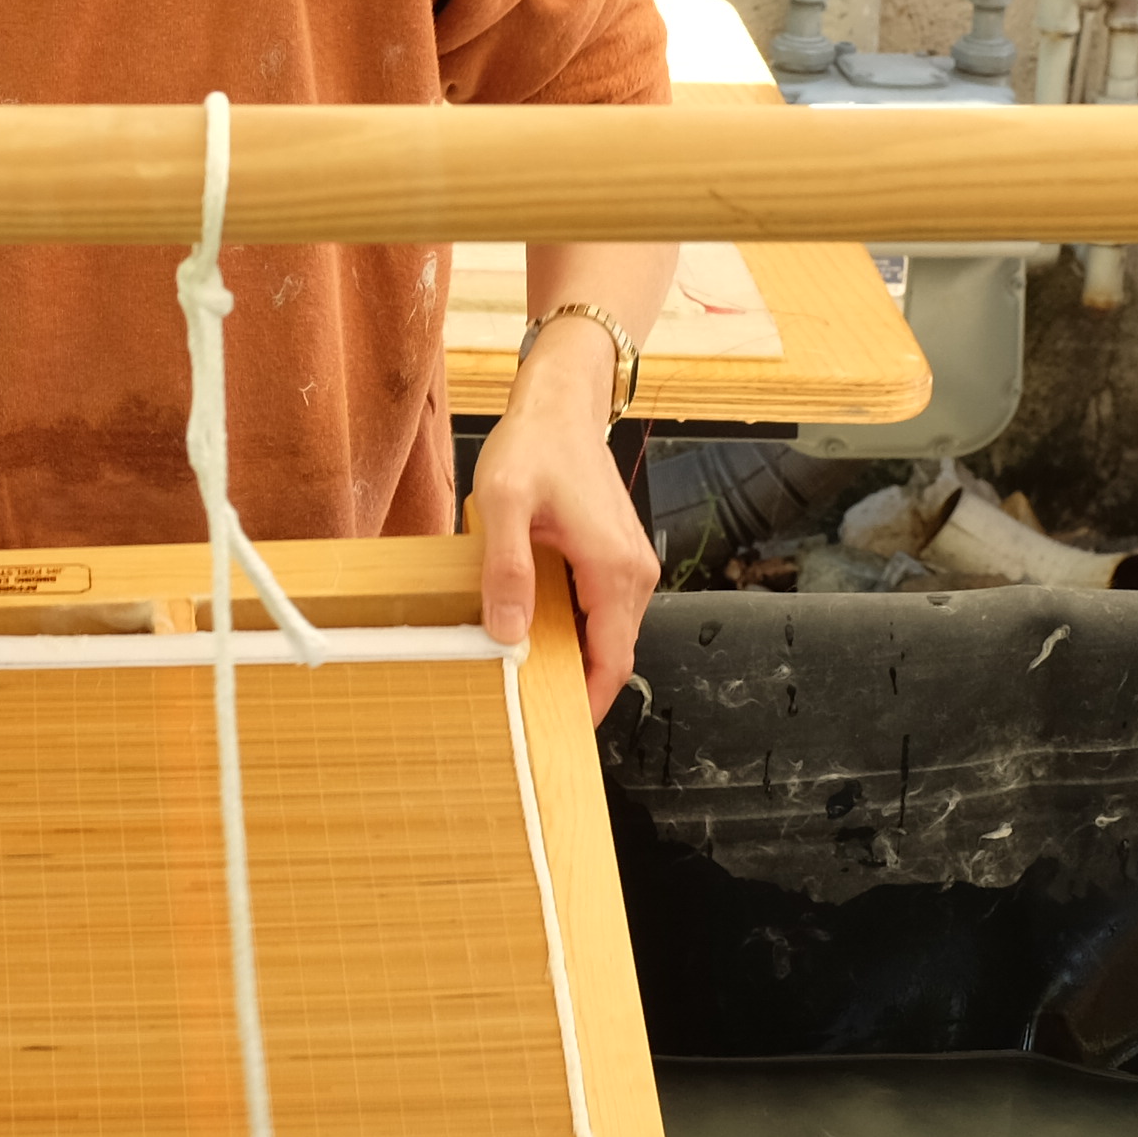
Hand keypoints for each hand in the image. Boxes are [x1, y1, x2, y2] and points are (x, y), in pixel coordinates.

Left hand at [469, 366, 652, 722]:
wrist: (562, 402)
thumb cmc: (535, 445)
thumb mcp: (503, 503)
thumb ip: (507, 569)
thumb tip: (509, 633)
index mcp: (614, 569)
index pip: (612, 663)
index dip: (587, 705)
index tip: (553, 733)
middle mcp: (634, 572)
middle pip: (613, 655)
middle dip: (574, 686)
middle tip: (524, 709)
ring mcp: (630, 564)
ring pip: (608, 635)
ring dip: (574, 657)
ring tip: (525, 675)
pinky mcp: (617, 556)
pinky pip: (602, 611)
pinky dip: (576, 631)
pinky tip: (536, 631)